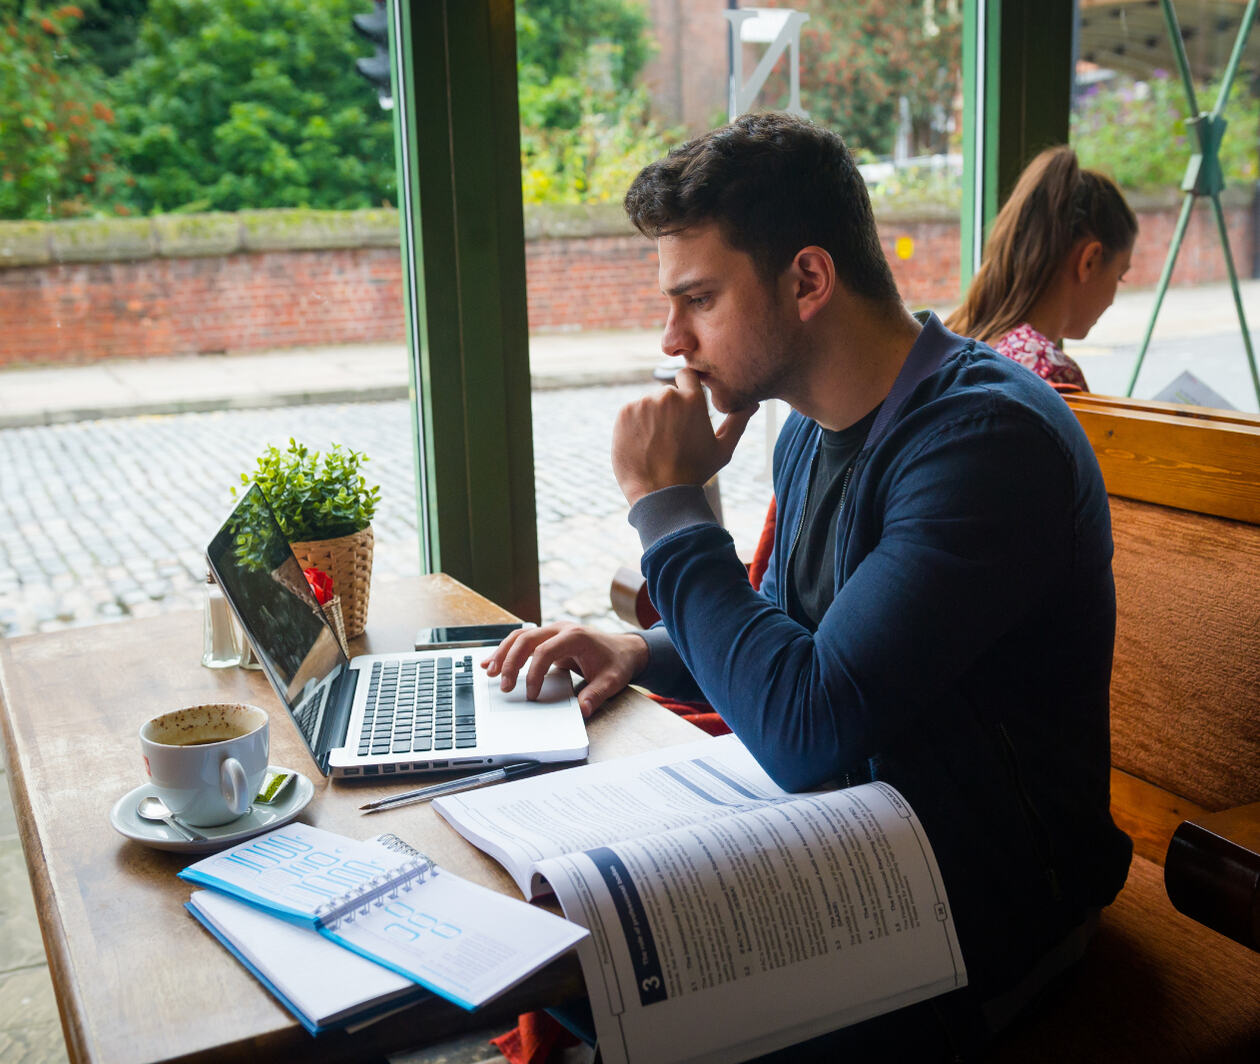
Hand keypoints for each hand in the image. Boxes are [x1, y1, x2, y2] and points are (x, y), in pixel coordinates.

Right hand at [481, 622, 649, 717]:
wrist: (624, 650)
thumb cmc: (617, 663)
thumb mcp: (612, 681)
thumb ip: (596, 695)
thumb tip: (583, 710)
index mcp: (575, 636)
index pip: (545, 652)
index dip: (534, 674)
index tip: (532, 695)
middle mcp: (560, 629)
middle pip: (526, 640)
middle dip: (511, 663)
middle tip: (504, 686)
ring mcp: (553, 631)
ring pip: (520, 636)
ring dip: (503, 654)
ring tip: (489, 672)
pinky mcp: (548, 637)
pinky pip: (523, 640)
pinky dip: (507, 650)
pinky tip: (493, 662)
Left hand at [611, 368, 756, 505]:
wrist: (660, 494)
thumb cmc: (695, 473)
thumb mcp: (723, 449)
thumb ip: (737, 422)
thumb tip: (753, 403)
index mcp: (693, 400)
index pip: (687, 375)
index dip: (686, 389)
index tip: (684, 407)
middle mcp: (667, 396)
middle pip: (667, 393)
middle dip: (669, 410)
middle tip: (672, 438)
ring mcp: (643, 404)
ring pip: (648, 403)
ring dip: (651, 418)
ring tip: (657, 445)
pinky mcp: (624, 413)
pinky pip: (631, 412)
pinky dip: (634, 425)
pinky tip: (642, 445)